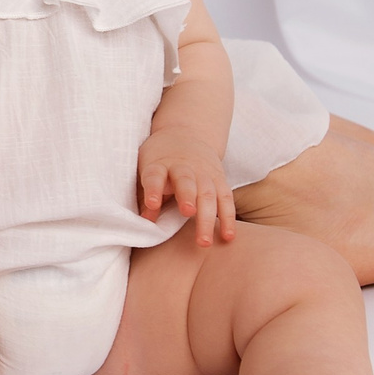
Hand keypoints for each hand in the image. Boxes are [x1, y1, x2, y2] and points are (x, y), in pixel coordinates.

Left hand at [137, 128, 235, 244]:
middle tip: (187, 213)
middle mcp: (183, 167)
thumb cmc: (160, 160)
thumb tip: (145, 221)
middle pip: (186, 182)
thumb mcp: (148, 170)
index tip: (152, 204)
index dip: (154, 189)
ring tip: (205, 241)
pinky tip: (228, 237)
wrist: (186, 133)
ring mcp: (203, 173)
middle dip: (188, 197)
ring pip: (208, 194)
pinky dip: (228, 218)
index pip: (155, 176)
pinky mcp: (220, 180)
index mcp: (159, 164)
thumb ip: (145, 195)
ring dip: (207, 218)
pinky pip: (226, 199)